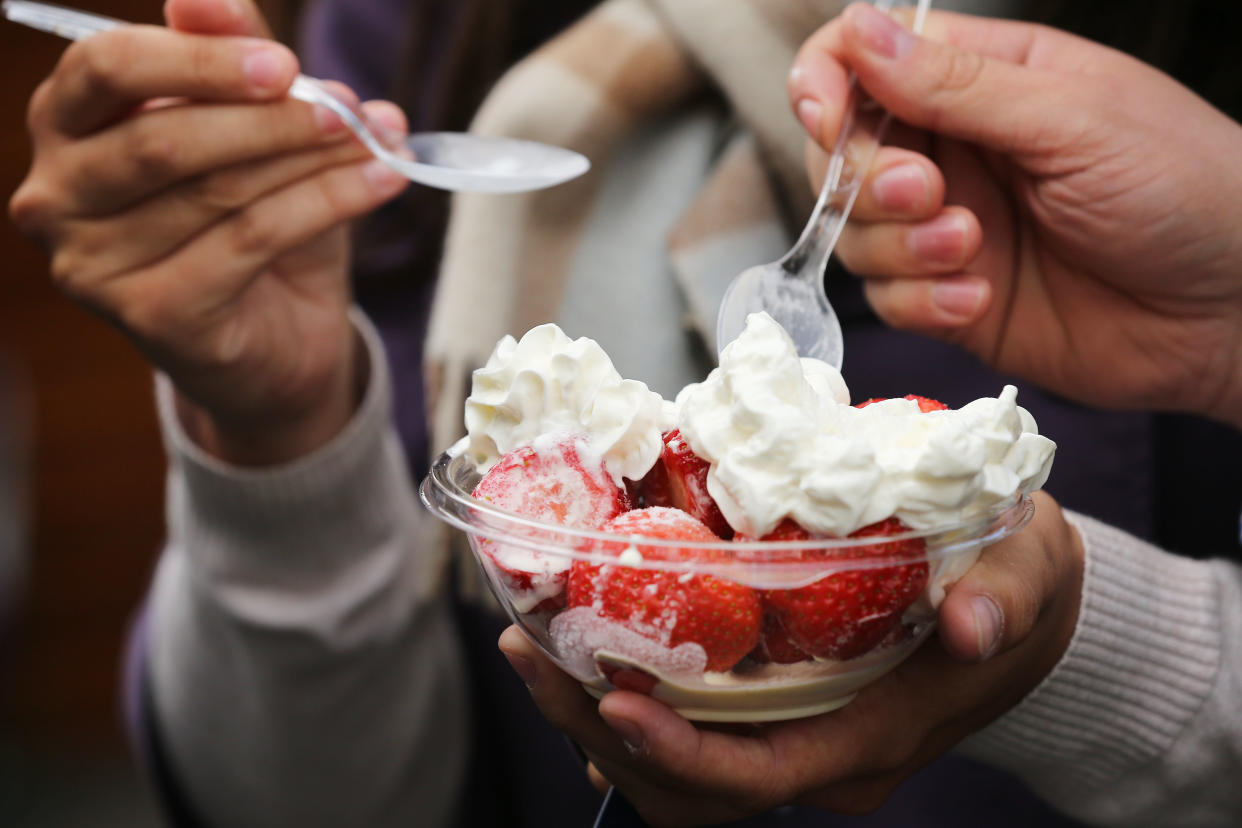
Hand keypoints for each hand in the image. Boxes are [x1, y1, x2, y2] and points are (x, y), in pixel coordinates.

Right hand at [8, 0, 410, 463]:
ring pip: (217, 190)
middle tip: (347, 111)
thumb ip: (230, 62)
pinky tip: (381, 183)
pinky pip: (252, 240)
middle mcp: (56, 197)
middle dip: (270, 118)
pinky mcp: (152, 316)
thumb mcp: (248, 130)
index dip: (199, 59)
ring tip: (379, 144)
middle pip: (164, 136)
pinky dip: (329, 203)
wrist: (278, 339)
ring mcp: (94, 266)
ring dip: (312, 160)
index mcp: (66, 128)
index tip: (283, 63)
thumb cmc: (251, 222)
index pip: (106, 67)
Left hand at [500, 492, 1082, 825]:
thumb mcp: (1031, 570)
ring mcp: (790, 737)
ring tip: (532, 643)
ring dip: (590, 714)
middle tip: (533, 650)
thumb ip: (1007, 595)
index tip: (612, 693)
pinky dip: (619, 694)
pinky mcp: (772, 709)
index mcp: (868, 738)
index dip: (675, 750)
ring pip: (668, 768)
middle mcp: (817, 755)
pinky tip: (577, 638)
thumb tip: (973, 623)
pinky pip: (680, 727)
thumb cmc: (1017, 581)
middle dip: (598, 729)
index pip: (753, 777)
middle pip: (684, 785)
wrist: (1025, 608)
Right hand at [788, 4, 1241, 429]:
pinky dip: (922, 302)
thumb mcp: (1073, 119)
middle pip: (841, 153)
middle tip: (924, 193)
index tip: (827, 117)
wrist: (1232, 312)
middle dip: (864, 178)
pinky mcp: (951, 298)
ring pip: (855, 232)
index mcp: (984, 81)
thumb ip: (959, 85)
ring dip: (899, 245)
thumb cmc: (1186, 189)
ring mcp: (947, 228)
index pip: (866, 59)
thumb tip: (860, 32)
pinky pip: (890, 299)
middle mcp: (955, 152)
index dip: (827, 83)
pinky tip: (979, 299)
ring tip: (970, 250)